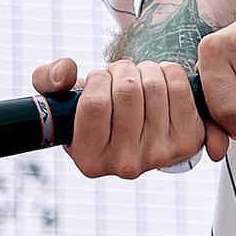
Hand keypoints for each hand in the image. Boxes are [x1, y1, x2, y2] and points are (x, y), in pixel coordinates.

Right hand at [31, 54, 205, 181]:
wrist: (139, 129)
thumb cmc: (96, 111)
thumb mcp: (61, 99)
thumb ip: (48, 81)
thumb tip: (66, 72)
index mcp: (90, 160)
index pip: (94, 103)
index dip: (97, 79)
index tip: (100, 82)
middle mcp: (125, 165)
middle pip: (127, 90)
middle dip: (121, 70)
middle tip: (121, 78)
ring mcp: (159, 156)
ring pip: (153, 84)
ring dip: (144, 69)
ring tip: (139, 81)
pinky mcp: (187, 141)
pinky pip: (178, 85)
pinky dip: (168, 71)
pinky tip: (160, 84)